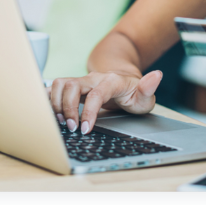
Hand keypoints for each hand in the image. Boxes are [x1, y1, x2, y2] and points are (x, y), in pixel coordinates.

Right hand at [48, 70, 163, 134]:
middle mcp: (93, 78)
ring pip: (60, 83)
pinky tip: (49, 113)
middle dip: (67, 108)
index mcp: (111, 82)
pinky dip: (48, 98)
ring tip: (61, 122)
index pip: (96, 94)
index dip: (88, 112)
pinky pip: (55, 87)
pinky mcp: (72, 86)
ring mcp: (81, 81)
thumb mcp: (145, 96)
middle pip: (72, 85)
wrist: (123, 82)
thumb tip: (157, 75)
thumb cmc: (133, 93)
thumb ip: (149, 88)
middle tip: (72, 128)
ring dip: (56, 103)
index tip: (86, 130)